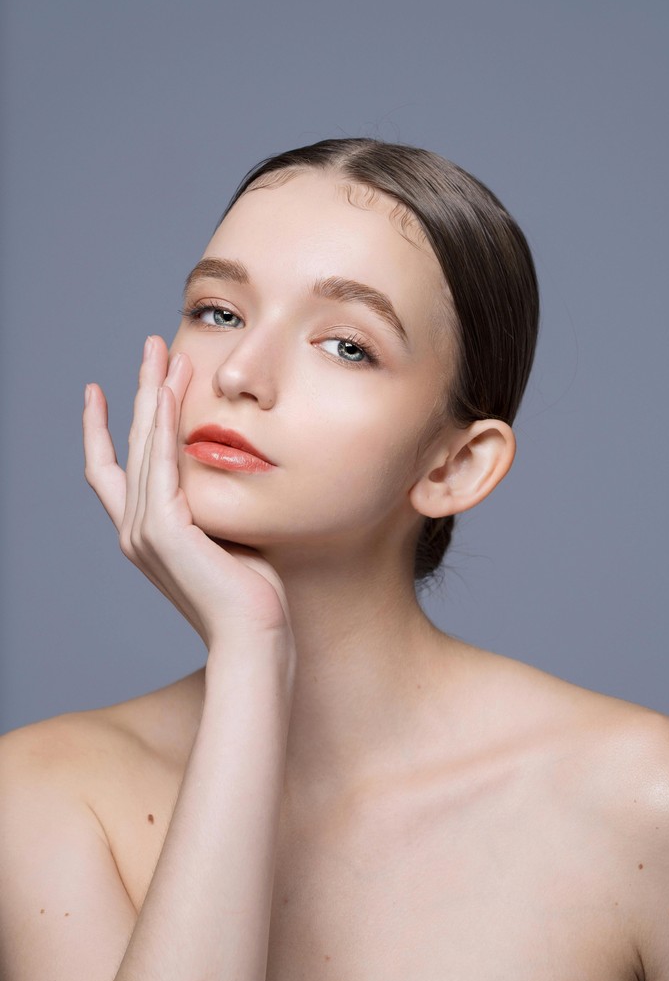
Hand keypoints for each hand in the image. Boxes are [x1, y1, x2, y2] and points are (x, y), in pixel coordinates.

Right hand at [83, 335, 292, 648]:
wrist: (254, 635)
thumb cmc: (251, 592)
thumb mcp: (226, 532)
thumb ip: (213, 498)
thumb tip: (229, 462)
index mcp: (146, 533)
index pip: (112, 470)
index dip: (103, 428)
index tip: (105, 389)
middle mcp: (134, 530)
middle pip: (129, 442)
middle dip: (139, 389)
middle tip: (151, 345)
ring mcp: (143, 531)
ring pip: (143, 444)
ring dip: (152, 392)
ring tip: (162, 351)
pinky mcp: (164, 531)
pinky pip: (160, 462)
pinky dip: (162, 424)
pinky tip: (167, 389)